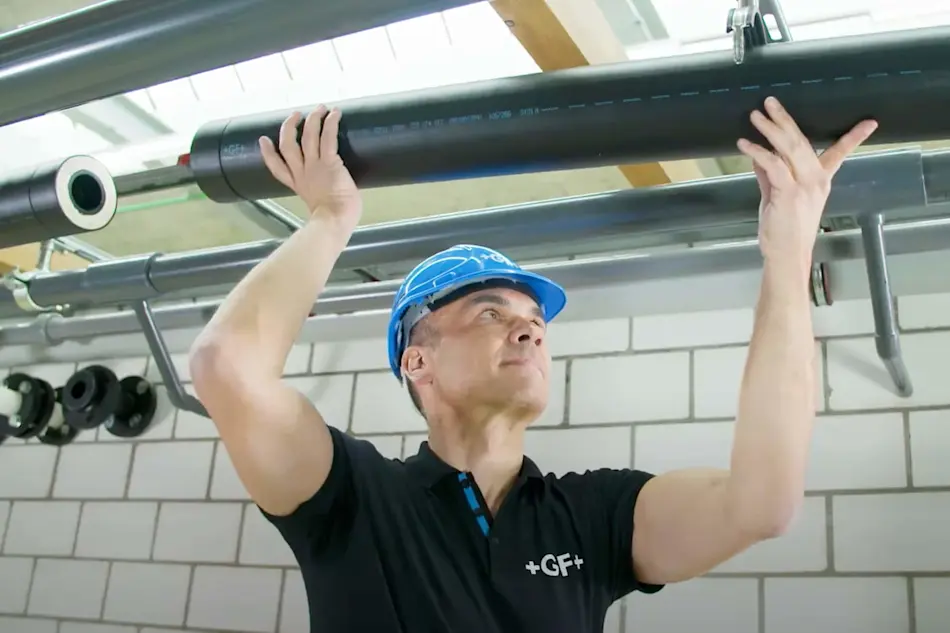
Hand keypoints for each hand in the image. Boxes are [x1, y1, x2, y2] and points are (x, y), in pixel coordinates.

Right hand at [259, 105, 361, 232]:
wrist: (334, 221)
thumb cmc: (333, 219)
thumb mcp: (318, 206)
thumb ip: (319, 197)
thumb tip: (331, 197)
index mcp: (298, 184)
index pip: (277, 167)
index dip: (268, 153)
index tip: (263, 140)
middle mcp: (302, 173)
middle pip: (288, 145)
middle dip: (289, 127)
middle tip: (295, 115)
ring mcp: (314, 166)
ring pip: (308, 136)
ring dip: (312, 120)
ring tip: (319, 108)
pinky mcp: (329, 163)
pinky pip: (328, 138)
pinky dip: (330, 123)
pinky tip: (334, 113)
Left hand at [737, 97, 877, 269]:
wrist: (787, 255)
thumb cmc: (783, 231)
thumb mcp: (777, 197)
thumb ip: (770, 176)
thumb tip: (761, 156)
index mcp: (820, 181)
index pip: (839, 153)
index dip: (854, 137)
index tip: (870, 122)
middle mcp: (815, 180)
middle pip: (802, 141)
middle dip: (785, 119)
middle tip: (770, 102)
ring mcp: (804, 185)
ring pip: (788, 148)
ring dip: (770, 129)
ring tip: (756, 115)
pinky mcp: (788, 192)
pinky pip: (773, 164)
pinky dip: (757, 152)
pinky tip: (745, 144)